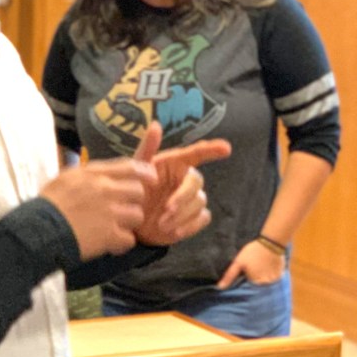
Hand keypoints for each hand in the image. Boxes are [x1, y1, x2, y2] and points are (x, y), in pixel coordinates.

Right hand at [40, 157, 155, 259]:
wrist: (37, 231)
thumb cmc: (47, 205)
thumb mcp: (65, 178)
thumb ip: (87, 174)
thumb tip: (100, 173)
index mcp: (93, 174)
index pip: (130, 166)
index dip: (145, 172)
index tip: (151, 177)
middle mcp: (105, 190)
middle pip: (138, 192)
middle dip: (133, 202)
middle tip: (121, 211)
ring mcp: (110, 213)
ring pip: (137, 215)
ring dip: (128, 224)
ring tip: (113, 229)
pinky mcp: (110, 235)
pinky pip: (129, 239)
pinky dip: (121, 244)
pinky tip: (110, 245)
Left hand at [134, 122, 231, 245]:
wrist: (130, 223)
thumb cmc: (133, 191)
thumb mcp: (135, 171)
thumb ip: (147, 149)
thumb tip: (155, 125)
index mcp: (175, 164)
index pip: (196, 153)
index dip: (211, 150)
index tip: (226, 148)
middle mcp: (186, 179)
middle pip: (197, 182)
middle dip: (183, 196)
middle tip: (166, 210)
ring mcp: (191, 199)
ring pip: (199, 202)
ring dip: (182, 214)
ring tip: (161, 224)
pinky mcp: (194, 218)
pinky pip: (202, 218)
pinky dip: (190, 226)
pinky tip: (174, 232)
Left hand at [217, 238, 285, 288]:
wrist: (271, 241)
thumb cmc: (253, 251)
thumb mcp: (238, 262)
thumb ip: (229, 275)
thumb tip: (219, 287)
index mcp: (255, 283)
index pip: (248, 290)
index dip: (245, 285)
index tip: (245, 278)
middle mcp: (266, 284)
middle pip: (258, 288)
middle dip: (254, 284)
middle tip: (253, 273)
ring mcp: (274, 280)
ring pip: (266, 284)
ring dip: (263, 280)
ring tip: (260, 270)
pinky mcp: (280, 275)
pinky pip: (274, 280)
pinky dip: (270, 276)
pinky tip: (268, 269)